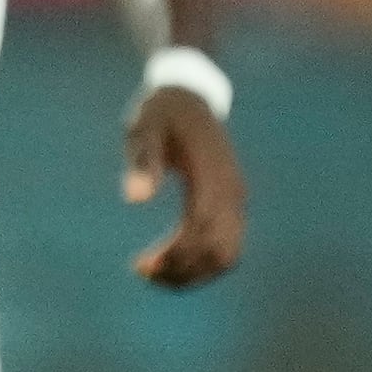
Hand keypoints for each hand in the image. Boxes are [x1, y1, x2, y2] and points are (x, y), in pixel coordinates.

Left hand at [123, 84, 245, 286]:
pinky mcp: (232, 203)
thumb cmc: (160, 113)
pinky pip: (227, 246)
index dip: (174, 254)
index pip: (201, 229)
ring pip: (227, 255)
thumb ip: (142, 161)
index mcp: (212, 175)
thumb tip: (135, 199)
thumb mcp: (144, 130)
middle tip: (141, 272)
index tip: (140, 265)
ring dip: (194, 273)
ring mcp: (236, 199)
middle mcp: (232, 191)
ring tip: (153, 274)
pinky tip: (170, 264)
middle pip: (218, 250)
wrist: (188, 97)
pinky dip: (203, 263)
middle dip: (181, 270)